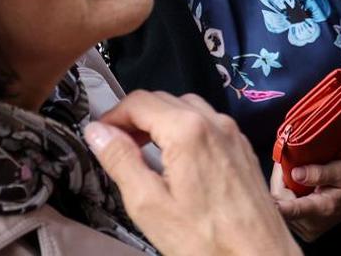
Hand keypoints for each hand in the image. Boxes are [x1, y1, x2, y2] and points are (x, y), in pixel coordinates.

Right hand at [86, 91, 297, 255]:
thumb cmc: (207, 241)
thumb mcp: (149, 205)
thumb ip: (120, 161)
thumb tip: (97, 132)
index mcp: (187, 130)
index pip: (138, 102)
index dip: (113, 115)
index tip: (100, 134)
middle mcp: (214, 122)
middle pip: (163, 100)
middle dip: (135, 117)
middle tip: (117, 144)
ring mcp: (232, 134)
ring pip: (187, 108)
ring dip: (161, 120)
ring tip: (144, 150)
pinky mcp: (242, 149)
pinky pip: (208, 124)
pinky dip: (186, 129)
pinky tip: (178, 159)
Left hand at [270, 159, 340, 241]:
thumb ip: (320, 172)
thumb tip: (295, 172)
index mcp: (320, 210)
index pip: (291, 210)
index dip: (274, 204)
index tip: (263, 197)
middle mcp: (310, 224)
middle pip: (279, 202)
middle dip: (278, 179)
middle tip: (285, 160)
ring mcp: (305, 228)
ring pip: (278, 205)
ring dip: (280, 186)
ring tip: (291, 169)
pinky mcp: (301, 227)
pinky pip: (283, 208)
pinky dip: (283, 193)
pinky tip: (291, 181)